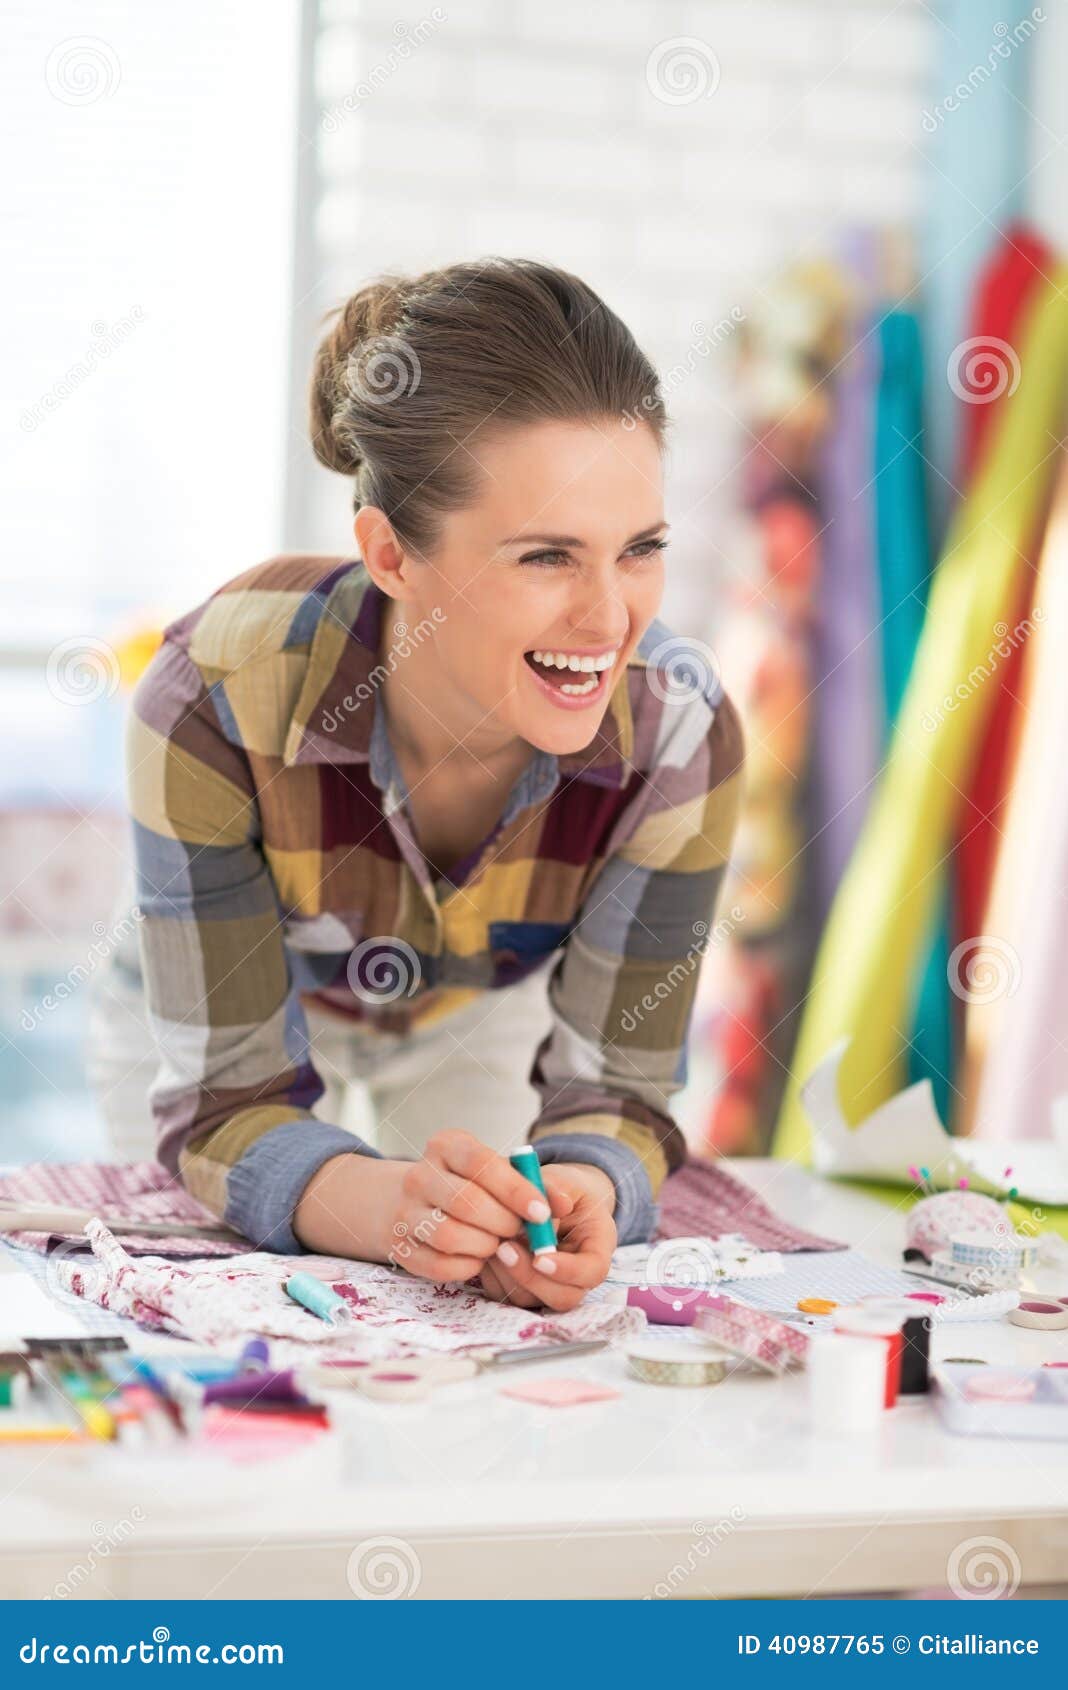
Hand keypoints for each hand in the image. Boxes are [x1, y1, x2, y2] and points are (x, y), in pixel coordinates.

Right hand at [293, 1131, 573, 1282]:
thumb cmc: (471, 1186)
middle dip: (502, 1223)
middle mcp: (419, 1174)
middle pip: (466, 1202)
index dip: (516, 1190)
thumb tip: (565, 1203)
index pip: (482, 1163)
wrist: (412, 1201)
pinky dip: (465, 1267)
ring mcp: (404, 1211)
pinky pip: (437, 1264)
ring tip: (497, 1245)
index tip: (543, 1213)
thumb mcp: (497, 1172)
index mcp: (446, 1145)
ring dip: (484, 1246)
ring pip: (449, 1235)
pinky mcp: (399, 1245)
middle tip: (520, 1232)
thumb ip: (534, 1185)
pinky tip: (477, 1260)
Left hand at [478, 1162, 616, 1311]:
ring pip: (529, 1300)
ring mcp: (549, 1288)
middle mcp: (577, 1277)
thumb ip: (556, 1190)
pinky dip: (491, 1274)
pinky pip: (503, 1293)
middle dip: (531, 1277)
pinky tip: (486, 1248)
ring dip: (506, 1273)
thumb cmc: (563, 1190)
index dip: (567, 1271)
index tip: (540, 1257)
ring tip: (494, 1241)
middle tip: (505, 1248)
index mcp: (598, 1248)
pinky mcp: (521, 1290)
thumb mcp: (565, 1181)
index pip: (592, 1272)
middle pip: (563, 1297)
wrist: (552, 1200)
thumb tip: (553, 1206)